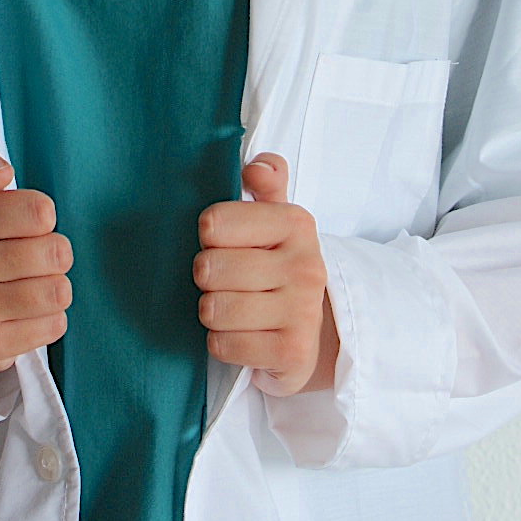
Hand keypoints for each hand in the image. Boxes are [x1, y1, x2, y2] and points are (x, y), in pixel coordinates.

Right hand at [0, 146, 72, 372]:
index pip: (42, 211)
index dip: (40, 217)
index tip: (19, 226)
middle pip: (57, 253)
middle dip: (51, 253)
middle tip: (27, 258)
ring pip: (59, 292)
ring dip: (52, 287)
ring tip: (28, 284)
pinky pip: (55, 326)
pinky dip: (47, 319)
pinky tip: (23, 313)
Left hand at [195, 154, 338, 397]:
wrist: (314, 330)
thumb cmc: (278, 266)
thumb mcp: (275, 218)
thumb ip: (266, 182)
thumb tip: (257, 167)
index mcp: (296, 223)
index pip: (214, 224)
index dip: (208, 237)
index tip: (223, 244)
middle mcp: (305, 265)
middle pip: (209, 268)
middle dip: (206, 279)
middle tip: (224, 282)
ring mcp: (302, 311)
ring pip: (213, 309)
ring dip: (212, 313)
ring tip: (231, 309)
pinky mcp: (292, 353)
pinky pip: (223, 345)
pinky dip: (222, 344)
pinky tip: (241, 336)